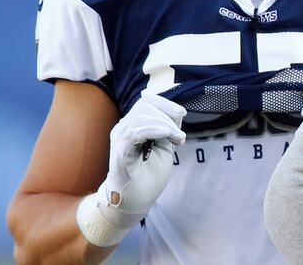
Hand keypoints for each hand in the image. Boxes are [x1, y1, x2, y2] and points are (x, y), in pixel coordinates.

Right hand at [76, 94, 185, 246]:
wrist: (135, 201)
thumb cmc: (148, 175)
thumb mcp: (164, 147)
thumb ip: (168, 129)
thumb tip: (177, 112)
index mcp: (133, 126)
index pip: (147, 102)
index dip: (166, 104)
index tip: (182, 115)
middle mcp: (123, 130)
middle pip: (145, 106)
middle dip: (168, 116)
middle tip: (180, 136)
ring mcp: (119, 141)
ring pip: (140, 117)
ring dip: (165, 125)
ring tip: (178, 140)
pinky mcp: (119, 154)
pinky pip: (133, 134)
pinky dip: (153, 130)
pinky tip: (166, 135)